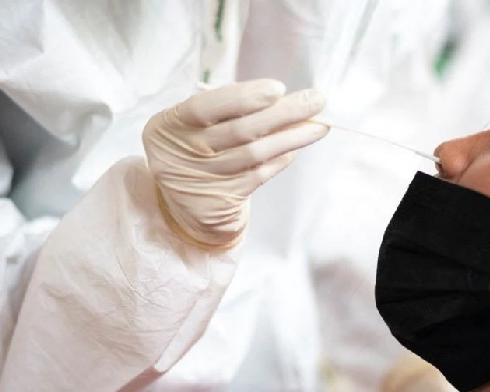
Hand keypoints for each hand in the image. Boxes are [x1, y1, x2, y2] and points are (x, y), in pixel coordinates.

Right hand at [142, 79, 327, 248]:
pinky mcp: (224, 200)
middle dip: (283, 113)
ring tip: (320, 126)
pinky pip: (259, 175)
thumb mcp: (194, 126)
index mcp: (169, 125)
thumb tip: (281, 99)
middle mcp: (184, 153)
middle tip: (316, 100)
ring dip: (292, 138)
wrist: (183, 203)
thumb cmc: (196, 148)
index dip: (243, 98)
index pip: (205, 107)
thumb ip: (226, 111)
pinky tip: (297, 148)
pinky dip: (280, 159)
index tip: (278, 89)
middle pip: (239, 130)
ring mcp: (204, 179)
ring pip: (255, 154)